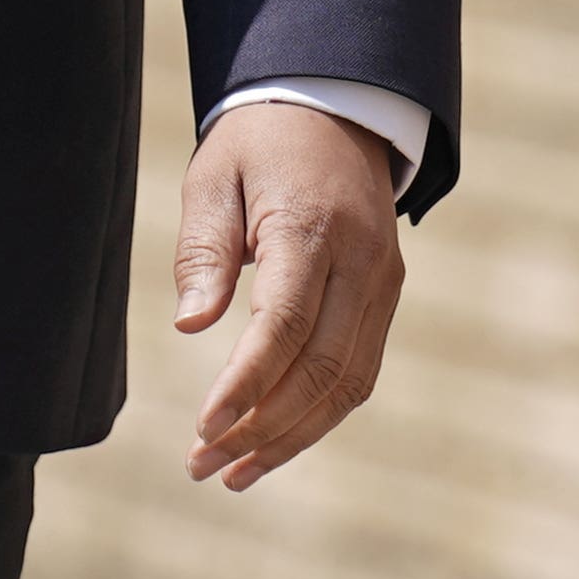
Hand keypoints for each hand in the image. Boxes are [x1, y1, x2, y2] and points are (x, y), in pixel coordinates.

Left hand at [175, 99, 405, 491]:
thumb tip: (191, 323)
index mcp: (311, 226)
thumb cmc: (259, 144)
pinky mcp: (387, 295)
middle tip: (203, 465)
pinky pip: (359, 370)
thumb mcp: (213, 177)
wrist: (335, 107)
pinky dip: (319, 413)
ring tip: (232, 472)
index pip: (284, 325)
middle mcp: (361, 261)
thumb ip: (203, 249)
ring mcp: (383, 281)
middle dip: (262, 428)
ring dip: (292, 436)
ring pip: (348, 383)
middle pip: (321, 368)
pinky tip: (274, 439)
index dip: (245, 385)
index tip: (204, 428)